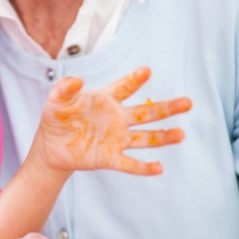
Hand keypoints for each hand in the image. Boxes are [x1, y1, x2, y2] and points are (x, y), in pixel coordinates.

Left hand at [35, 67, 191, 176]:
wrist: (51, 147)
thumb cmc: (57, 118)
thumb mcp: (56, 100)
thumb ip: (64, 88)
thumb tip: (76, 80)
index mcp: (106, 99)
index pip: (124, 87)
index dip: (135, 80)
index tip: (146, 71)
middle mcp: (117, 118)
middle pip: (146, 112)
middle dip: (167, 108)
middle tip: (188, 102)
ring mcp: (116, 139)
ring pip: (145, 138)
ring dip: (163, 136)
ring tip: (181, 134)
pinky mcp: (110, 158)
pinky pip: (130, 163)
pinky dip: (143, 167)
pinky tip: (158, 167)